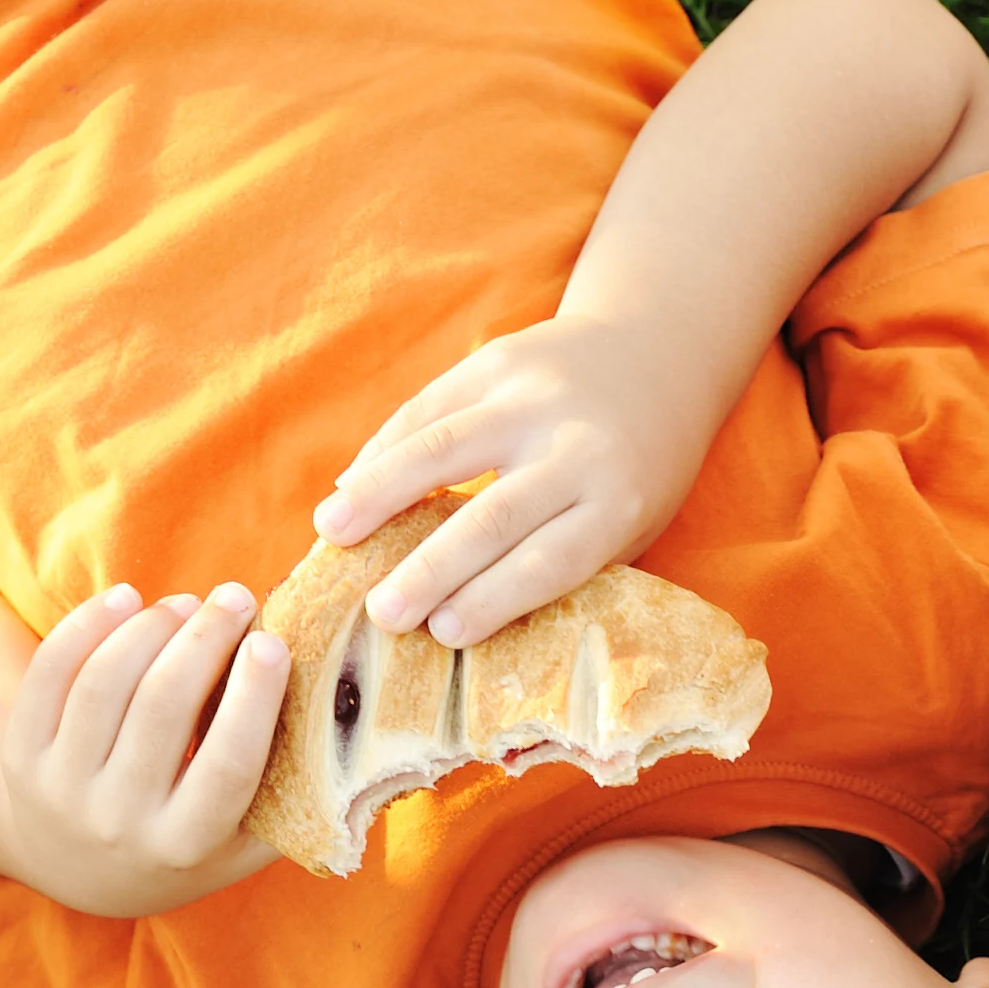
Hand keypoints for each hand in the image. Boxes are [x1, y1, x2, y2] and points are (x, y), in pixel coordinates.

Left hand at [0, 583, 292, 912]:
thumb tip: (357, 717)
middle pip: (162, 708)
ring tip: (187, 604)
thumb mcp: (242, 844)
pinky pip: (51, 672)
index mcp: (184, 846)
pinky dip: (90, 624)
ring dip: (154, 626)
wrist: (77, 869)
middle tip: (236, 598)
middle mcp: (117, 822)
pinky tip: (128, 600)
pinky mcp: (20, 756)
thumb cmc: (186, 842)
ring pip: (107, 681)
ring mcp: (61, 789)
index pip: (226, 766)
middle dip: (205, 638)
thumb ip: (297, 795)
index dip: (252, 700)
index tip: (273, 643)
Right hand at [314, 316, 718, 645]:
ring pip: (443, 447)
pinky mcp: (498, 360)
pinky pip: (428, 406)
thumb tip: (463, 617)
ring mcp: (534, 396)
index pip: (548, 561)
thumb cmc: (635, 472)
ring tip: (332, 532)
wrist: (656, 354)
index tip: (443, 633)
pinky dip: (383, 448)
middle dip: (431, 569)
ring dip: (379, 492)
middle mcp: (577, 447)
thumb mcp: (629, 526)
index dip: (492, 598)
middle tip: (381, 614)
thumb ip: (565, 564)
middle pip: (492, 516)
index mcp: (618, 503)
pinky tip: (349, 485)